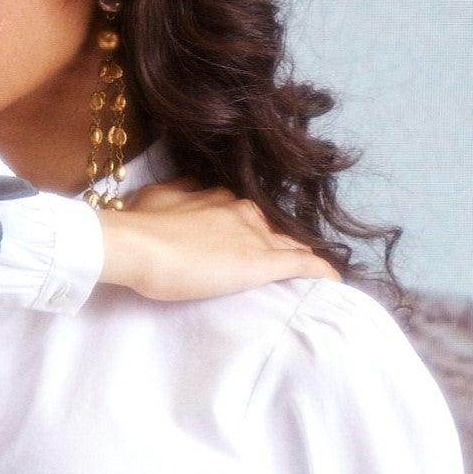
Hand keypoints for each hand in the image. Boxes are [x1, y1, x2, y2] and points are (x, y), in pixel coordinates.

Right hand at [96, 178, 343, 300]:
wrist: (136, 245)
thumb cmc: (138, 225)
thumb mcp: (157, 199)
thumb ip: (177, 196)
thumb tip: (184, 190)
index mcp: (218, 197)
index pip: (245, 216)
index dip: (250, 231)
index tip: (251, 244)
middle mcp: (242, 210)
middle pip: (271, 230)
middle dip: (279, 244)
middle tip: (283, 264)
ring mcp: (254, 235)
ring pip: (290, 245)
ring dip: (301, 259)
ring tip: (313, 277)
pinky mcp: (261, 263)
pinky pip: (302, 265)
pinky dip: (321, 273)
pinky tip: (336, 283)